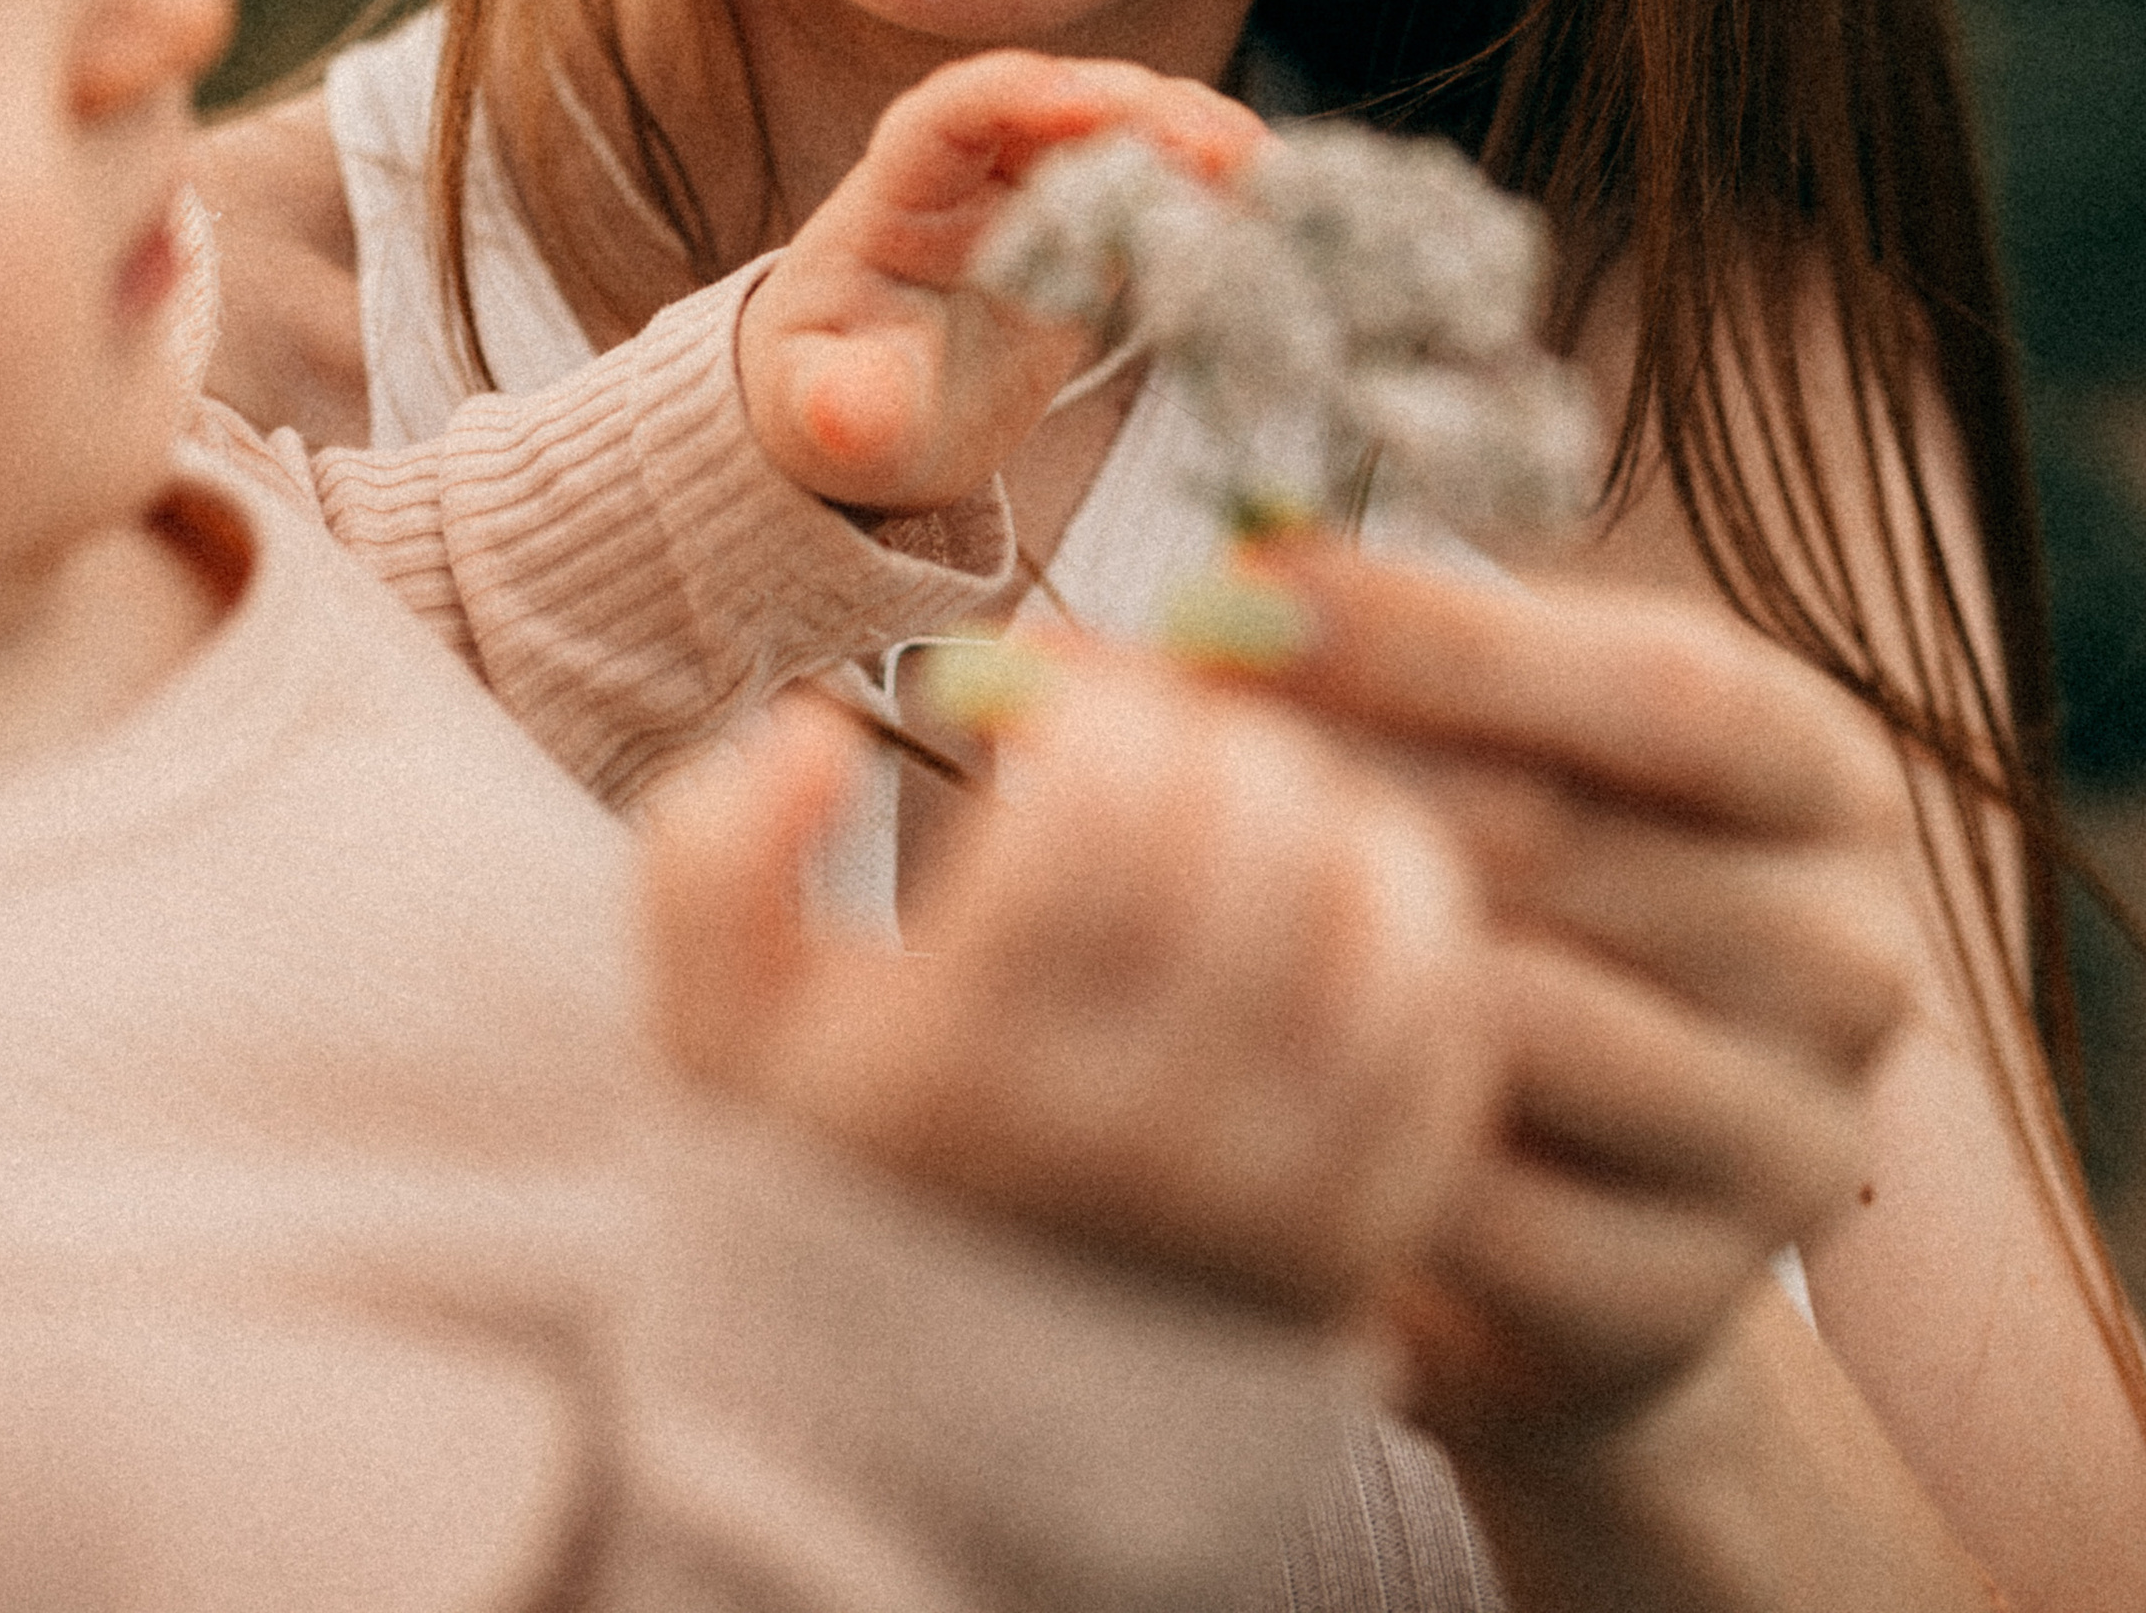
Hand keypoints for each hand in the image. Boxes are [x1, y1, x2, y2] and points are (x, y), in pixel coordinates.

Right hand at [639, 651, 1492, 1319]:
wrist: (919, 1448)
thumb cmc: (821, 1187)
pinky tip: (1332, 896)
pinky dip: (1411, 928)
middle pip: (1248, 836)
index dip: (1095, 703)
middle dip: (1208, 731)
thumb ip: (711, 859)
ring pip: (1371, 916)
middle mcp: (1122, 1139)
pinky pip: (1440, 1032)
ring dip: (1322, 805)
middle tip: (1161, 730)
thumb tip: (822, 732)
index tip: (1057, 699)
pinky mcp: (1356, 1245)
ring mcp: (1259, 1201)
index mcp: (954, 1066)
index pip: (1099, 804)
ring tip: (1248, 798)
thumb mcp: (708, 1038)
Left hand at [736, 51, 1262, 511]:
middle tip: (1225, 148)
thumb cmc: (833, 402)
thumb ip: (840, 409)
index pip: (953, 110)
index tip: (1093, 105)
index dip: (1021, 95)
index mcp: (896, 193)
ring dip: (1194, 135)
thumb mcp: (824, 416)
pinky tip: (1277, 203)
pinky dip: (1216, 183)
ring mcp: (1038, 189)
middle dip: (1140, 109)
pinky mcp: (1092, 226)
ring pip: (1121, 127)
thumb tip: (846, 414)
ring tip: (1271, 170)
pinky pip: (1157, 180)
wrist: (871, 419)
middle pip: (1058, 102)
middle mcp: (972, 169)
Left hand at [1233, 538, 1915, 1465]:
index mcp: (1829, 785)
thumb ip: (1391, 663)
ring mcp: (1781, 1147)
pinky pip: (1473, 1196)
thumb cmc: (1517, 912)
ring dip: (1313, 942)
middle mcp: (1848, 964)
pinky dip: (1336, 1118)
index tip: (1249, 584)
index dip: (1448, 633)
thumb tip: (1213, 595)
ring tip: (1161, 881)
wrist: (1570, 1218)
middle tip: (1139, 725)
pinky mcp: (1676, 1303)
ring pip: (1516, 1016)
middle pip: (1563, 837)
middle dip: (1326, 767)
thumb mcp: (1500, 753)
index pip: (1668, 686)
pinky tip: (1227, 1059)